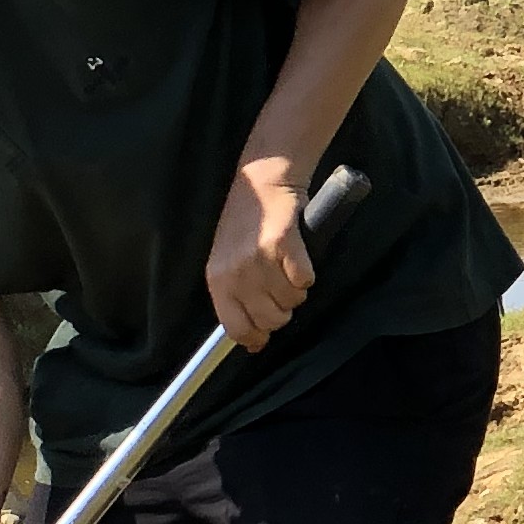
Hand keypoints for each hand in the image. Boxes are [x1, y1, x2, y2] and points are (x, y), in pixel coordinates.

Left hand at [204, 157, 314, 350]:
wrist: (263, 181)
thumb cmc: (245, 223)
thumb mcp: (226, 261)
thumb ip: (235, 298)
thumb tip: (252, 341)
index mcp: (217, 279)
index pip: (235, 327)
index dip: (255, 338)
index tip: (264, 338)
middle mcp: (236, 272)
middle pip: (270, 319)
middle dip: (281, 312)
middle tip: (281, 293)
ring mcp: (260, 258)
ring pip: (291, 301)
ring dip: (295, 291)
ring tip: (288, 270)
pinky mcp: (285, 243)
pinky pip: (305, 279)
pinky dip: (306, 274)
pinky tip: (297, 258)